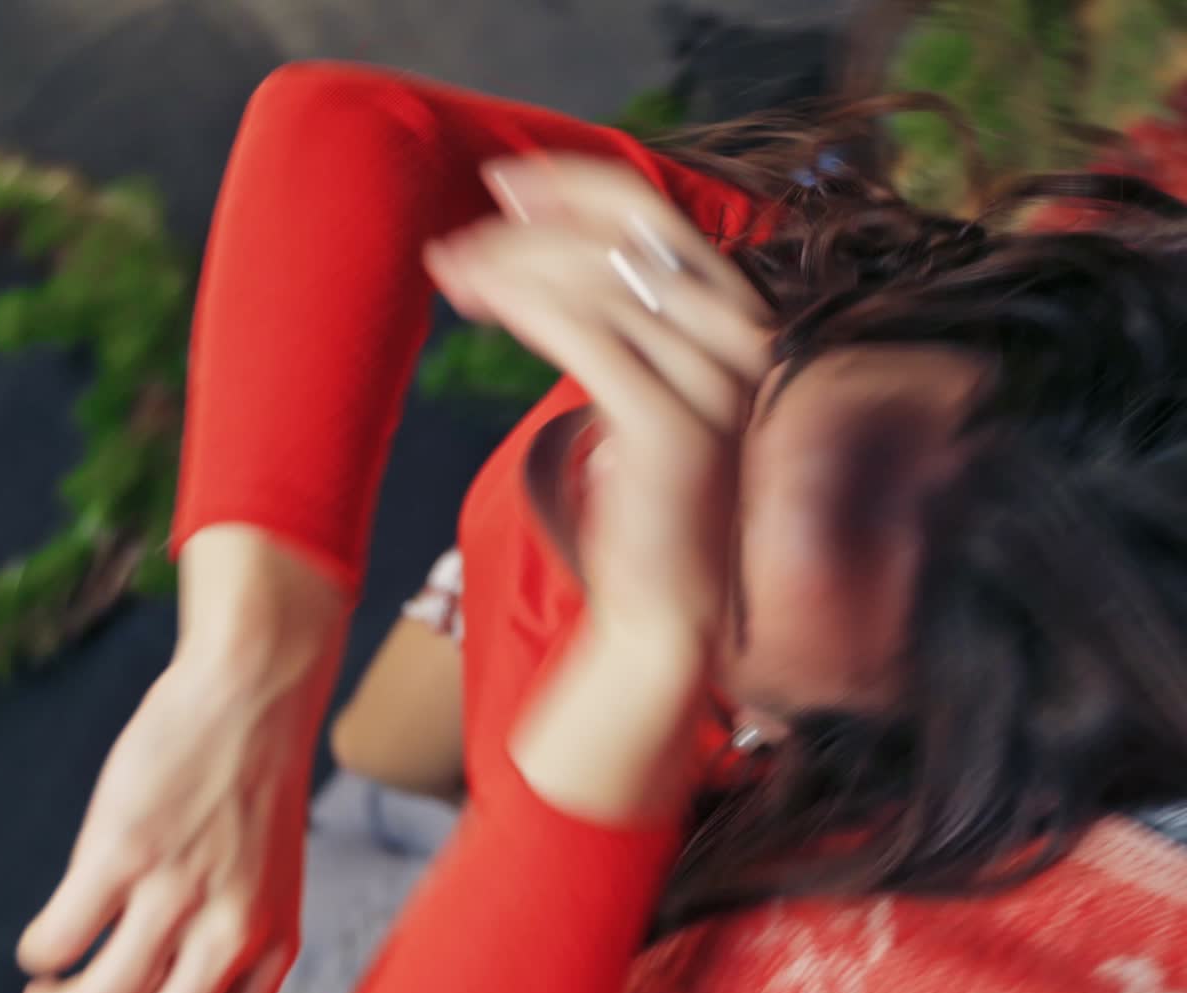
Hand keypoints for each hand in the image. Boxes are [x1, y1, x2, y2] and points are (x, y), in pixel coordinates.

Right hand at [17, 527, 344, 992]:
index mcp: (275, 943)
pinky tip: (45, 941)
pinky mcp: (126, 850)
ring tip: (44, 989)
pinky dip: (37, 956)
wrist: (256, 694)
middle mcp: (234, 929)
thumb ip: (232, 944)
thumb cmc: (254, 788)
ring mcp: (180, 891)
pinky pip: (57, 941)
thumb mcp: (271, 880)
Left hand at [424, 155, 771, 646]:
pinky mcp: (670, 426)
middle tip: (457, 240)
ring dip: (510, 267)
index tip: (506, 185)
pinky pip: (583, 334)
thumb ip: (622, 322)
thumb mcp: (641, 391)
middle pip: (624, 238)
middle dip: (530, 226)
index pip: (657, 220)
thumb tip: (549, 250)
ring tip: (453, 278)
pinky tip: (482, 304)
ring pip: (596, 281)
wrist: (667, 604)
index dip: (576, 189)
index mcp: (740, 323)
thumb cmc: (644, 505)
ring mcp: (713, 383)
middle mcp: (742, 342)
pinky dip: (523, 305)